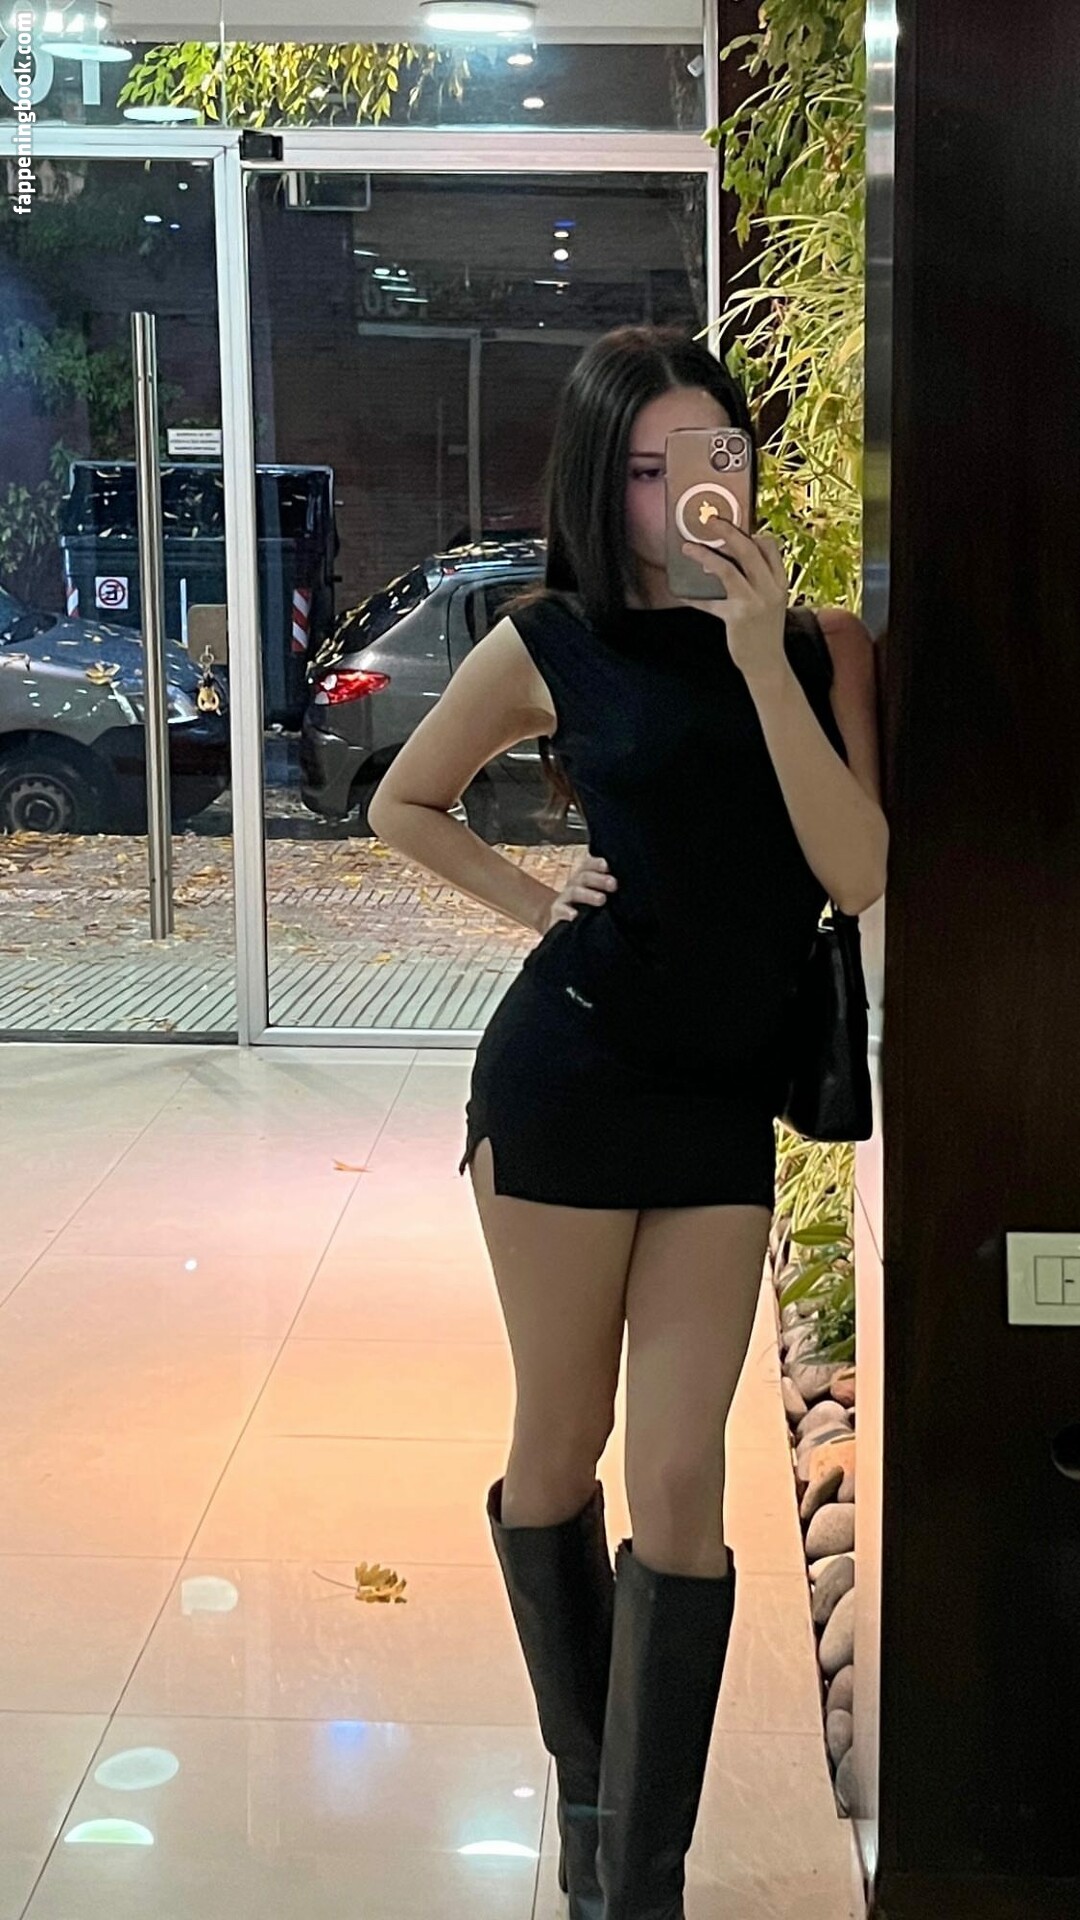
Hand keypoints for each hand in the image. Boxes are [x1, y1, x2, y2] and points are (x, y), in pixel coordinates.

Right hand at [540, 851, 617, 932]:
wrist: (562, 920)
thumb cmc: (588, 906)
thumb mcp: (599, 894)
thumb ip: (612, 887)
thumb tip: (641, 887)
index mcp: (585, 876)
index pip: (590, 864)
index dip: (598, 863)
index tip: (608, 866)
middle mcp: (575, 884)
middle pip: (585, 876)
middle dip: (599, 879)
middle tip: (614, 885)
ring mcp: (565, 898)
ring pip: (574, 892)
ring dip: (588, 894)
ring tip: (602, 900)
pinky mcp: (557, 913)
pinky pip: (561, 911)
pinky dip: (567, 912)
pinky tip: (575, 916)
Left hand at [680, 524, 789, 682]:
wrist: (767, 663)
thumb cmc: (764, 631)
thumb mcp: (769, 602)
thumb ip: (756, 581)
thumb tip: (724, 562)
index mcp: (780, 581)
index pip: (770, 547)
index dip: (752, 532)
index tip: (735, 525)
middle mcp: (770, 589)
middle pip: (749, 550)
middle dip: (728, 532)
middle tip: (710, 521)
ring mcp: (755, 602)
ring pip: (728, 570)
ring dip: (705, 557)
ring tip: (688, 549)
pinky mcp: (737, 617)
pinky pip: (710, 602)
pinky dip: (694, 597)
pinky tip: (681, 593)